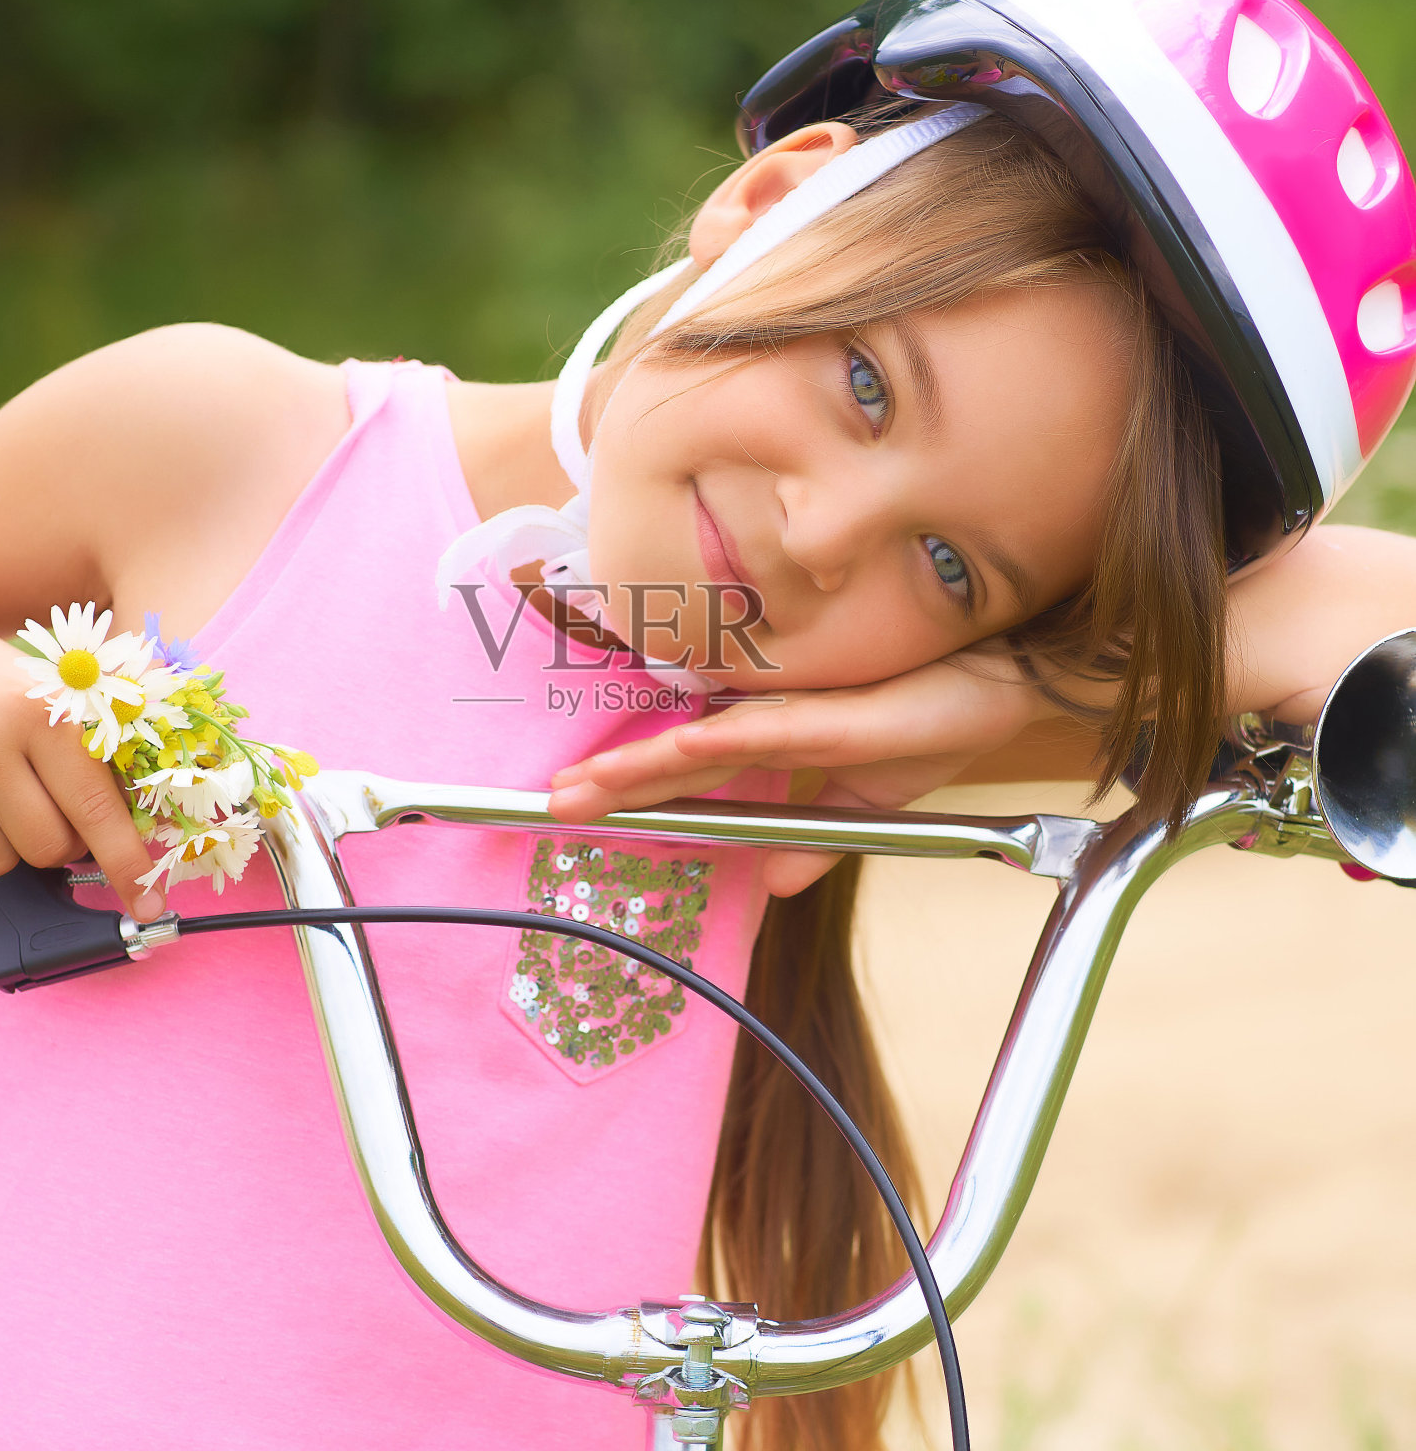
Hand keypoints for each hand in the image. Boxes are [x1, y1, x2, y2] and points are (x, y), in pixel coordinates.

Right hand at [0, 584, 161, 920]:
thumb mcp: (57, 698)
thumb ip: (98, 756)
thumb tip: (143, 831)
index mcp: (45, 714)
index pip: (96, 808)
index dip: (126, 862)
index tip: (147, 904)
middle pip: (46, 848)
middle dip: (58, 844)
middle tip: (44, 808)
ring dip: (5, 847)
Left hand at [549, 654, 1046, 895]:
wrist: (1014, 677)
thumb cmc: (942, 713)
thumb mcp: (873, 793)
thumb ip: (820, 832)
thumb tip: (775, 884)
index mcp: (781, 733)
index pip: (690, 766)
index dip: (632, 785)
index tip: (574, 801)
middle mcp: (779, 716)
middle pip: (679, 755)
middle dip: (613, 782)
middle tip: (547, 803)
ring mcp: (805, 711)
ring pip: (706, 742)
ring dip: (642, 768)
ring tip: (582, 791)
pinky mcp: (842, 713)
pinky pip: (769, 729)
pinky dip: (719, 742)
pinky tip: (676, 756)